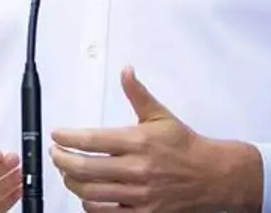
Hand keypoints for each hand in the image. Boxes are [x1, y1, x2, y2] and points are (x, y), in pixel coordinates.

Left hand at [49, 67, 262, 212]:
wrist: (214, 176)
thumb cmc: (185, 147)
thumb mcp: (160, 115)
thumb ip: (137, 94)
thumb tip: (126, 71)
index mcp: (138, 142)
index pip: (91, 139)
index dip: (67, 137)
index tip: (58, 135)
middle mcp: (137, 169)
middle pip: (84, 168)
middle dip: (62, 160)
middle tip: (56, 154)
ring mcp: (140, 195)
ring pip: (91, 192)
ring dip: (72, 182)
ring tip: (68, 172)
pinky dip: (90, 205)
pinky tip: (88, 194)